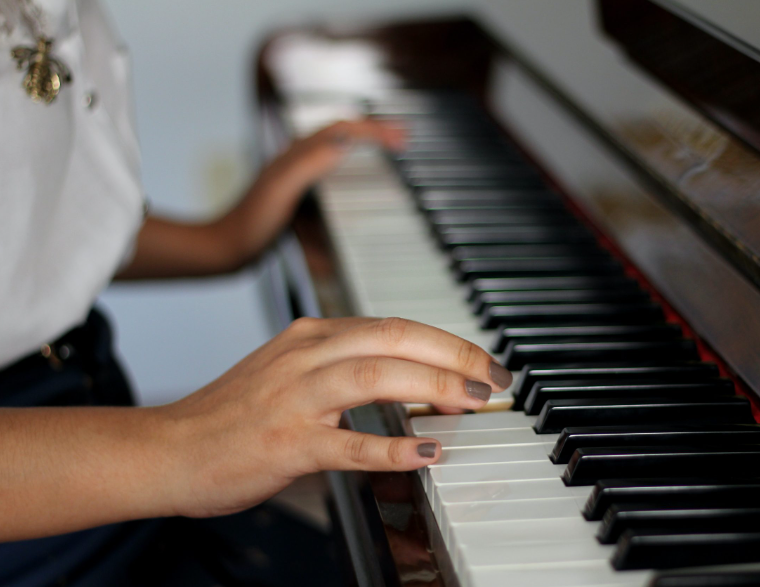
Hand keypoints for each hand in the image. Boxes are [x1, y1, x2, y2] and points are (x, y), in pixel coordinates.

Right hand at [157, 317, 511, 518]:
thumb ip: (344, 366)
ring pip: (376, 377)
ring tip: (471, 402)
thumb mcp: (290, 370)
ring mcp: (294, 399)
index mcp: (311, 336)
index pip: (393, 325)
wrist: (167, 448)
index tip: (480, 359)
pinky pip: (348, 444)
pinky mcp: (285, 444)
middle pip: (394, 339)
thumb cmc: (232, 414)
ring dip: (433, 386)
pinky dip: (391, 447)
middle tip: (493, 377)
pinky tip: (426, 453)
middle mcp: (305, 356)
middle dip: (453, 354)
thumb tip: (409, 379)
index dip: (445, 340)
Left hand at [219, 119, 404, 263]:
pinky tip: (358, 198)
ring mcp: (297, 181)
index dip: (375, 129)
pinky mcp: (296, 202)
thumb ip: (310, 162)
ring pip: (337, 156)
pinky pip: (329, 185)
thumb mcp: (282, 189)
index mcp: (297, 155)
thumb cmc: (249, 224)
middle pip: (342, 135)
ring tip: (388, 156)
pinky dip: (349, 184)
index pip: (343, 129)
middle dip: (374, 132)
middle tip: (402, 137)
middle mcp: (297, 162)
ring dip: (364, 152)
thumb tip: (343, 142)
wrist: (224, 250)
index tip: (401, 137)